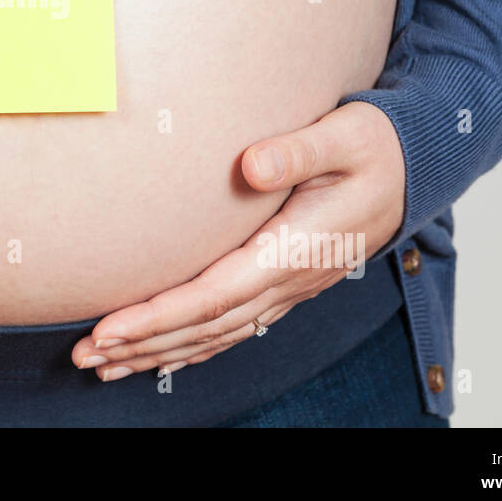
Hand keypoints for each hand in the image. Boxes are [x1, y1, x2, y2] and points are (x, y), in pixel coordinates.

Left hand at [70, 101, 403, 379]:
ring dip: (159, 352)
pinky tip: (159, 355)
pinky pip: (233, 327)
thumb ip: (297, 150)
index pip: (215, 295)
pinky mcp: (285, 283)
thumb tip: (250, 165)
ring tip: (104, 364)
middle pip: (206, 326)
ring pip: (217, 335)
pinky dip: (191, 346)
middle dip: (143, 344)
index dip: (160, 316)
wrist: (416, 169)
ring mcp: (288, 287)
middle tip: (85, 355)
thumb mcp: (344, 136)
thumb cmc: (375, 147)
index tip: (111, 329)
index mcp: (294, 247)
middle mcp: (289, 279)